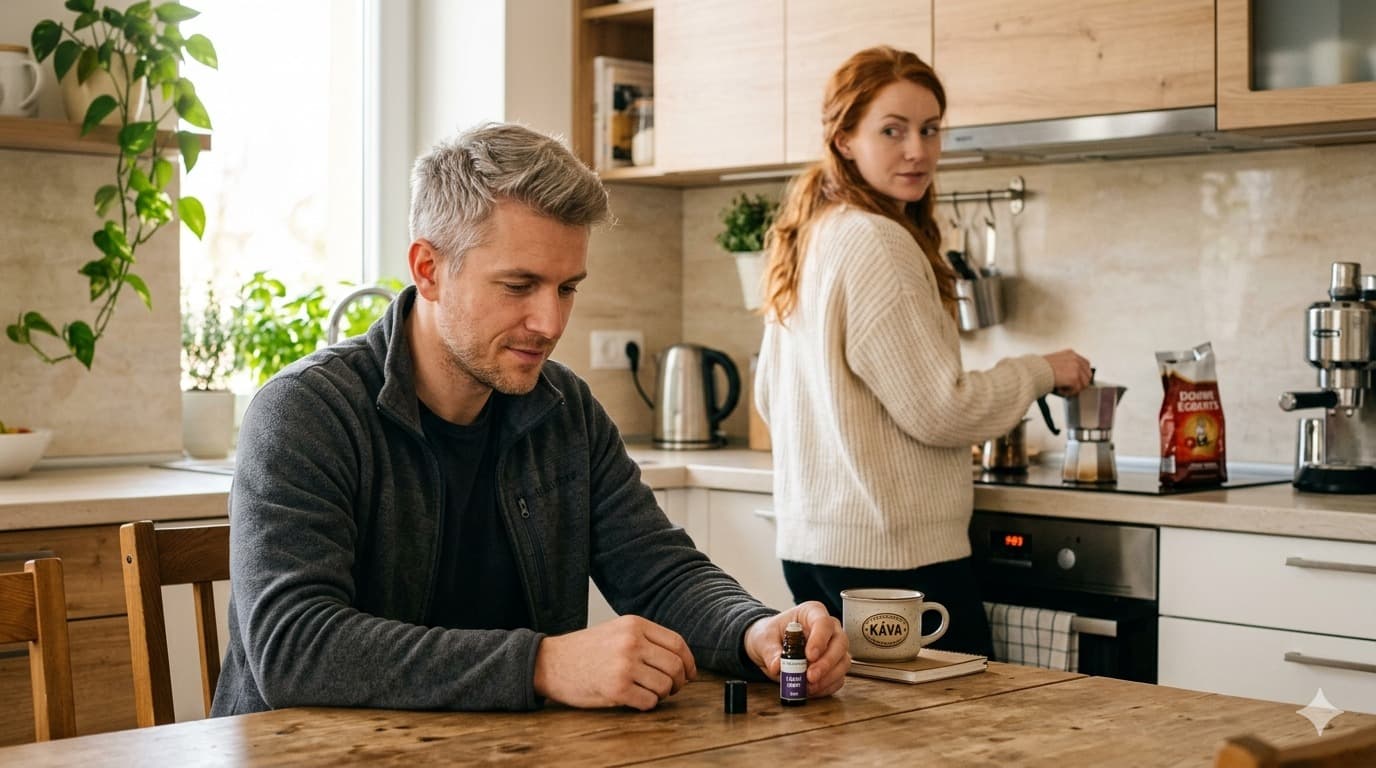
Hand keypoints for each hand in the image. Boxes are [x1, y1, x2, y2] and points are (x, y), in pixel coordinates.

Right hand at [533, 615, 696, 710]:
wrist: (550, 663)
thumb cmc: (584, 650)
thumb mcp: (616, 631)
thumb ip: (645, 639)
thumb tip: (679, 659)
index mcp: (634, 625)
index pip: (677, 643)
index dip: (689, 662)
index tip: (690, 674)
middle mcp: (632, 642)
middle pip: (675, 666)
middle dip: (679, 682)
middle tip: (672, 688)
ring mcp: (625, 665)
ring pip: (665, 686)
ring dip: (662, 694)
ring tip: (649, 692)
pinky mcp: (617, 689)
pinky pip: (649, 702)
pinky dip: (647, 704)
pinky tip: (635, 699)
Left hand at [743, 602, 849, 697]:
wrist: (769, 647)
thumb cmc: (771, 634)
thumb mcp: (764, 638)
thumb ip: (770, 651)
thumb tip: (777, 666)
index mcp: (812, 613)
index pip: (824, 623)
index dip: (820, 640)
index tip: (809, 656)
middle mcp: (828, 629)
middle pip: (840, 643)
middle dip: (826, 663)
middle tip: (810, 676)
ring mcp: (833, 648)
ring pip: (843, 662)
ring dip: (828, 677)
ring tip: (809, 685)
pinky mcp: (833, 667)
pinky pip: (838, 678)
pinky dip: (826, 686)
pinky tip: (812, 689)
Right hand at [1043, 349, 1091, 395]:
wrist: (1034, 371)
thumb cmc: (1039, 368)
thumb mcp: (1055, 362)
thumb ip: (1066, 366)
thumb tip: (1070, 376)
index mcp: (1071, 354)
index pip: (1085, 365)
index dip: (1082, 375)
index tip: (1077, 380)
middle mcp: (1075, 359)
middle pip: (1088, 375)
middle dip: (1080, 383)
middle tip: (1071, 387)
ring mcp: (1076, 368)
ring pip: (1084, 384)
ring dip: (1074, 389)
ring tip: (1063, 388)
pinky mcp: (1074, 378)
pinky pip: (1076, 390)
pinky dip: (1068, 392)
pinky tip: (1060, 389)